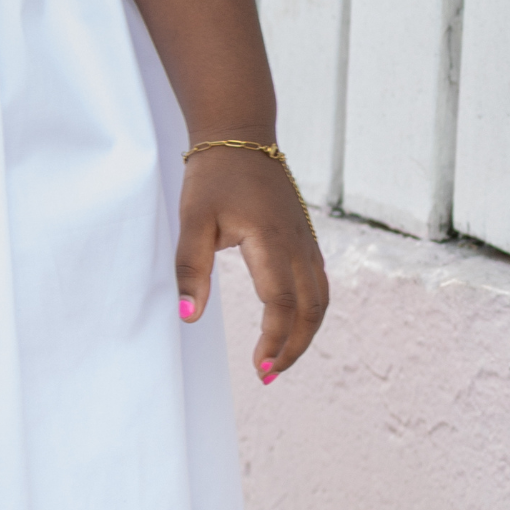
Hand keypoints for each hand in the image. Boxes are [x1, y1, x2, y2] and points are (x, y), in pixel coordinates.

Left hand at [175, 144, 328, 383]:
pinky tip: (293, 322)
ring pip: (320, 298)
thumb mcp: (191, 220)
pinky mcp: (305, 236)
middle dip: (293, 347)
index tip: (259, 367)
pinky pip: (319, 282)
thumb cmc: (213, 176)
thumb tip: (188, 318)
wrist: (240, 135)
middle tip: (269, 374)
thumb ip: (190, 269)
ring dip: (305, 332)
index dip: (273, 340)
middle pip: (311, 310)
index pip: (281, 304)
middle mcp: (297, 244)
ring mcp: (306, 240)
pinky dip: (311, 310)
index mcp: (271, 242)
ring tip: (281, 358)